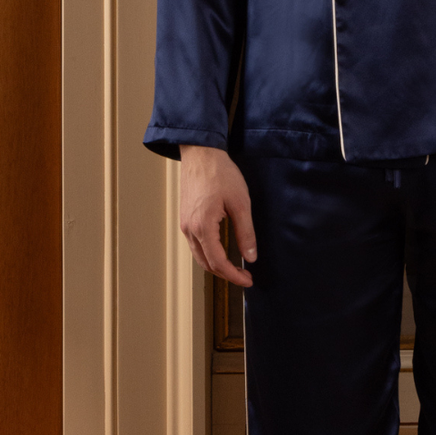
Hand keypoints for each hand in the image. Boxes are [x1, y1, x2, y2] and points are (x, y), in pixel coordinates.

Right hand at [178, 145, 255, 285]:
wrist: (201, 154)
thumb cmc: (220, 174)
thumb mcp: (240, 203)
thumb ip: (245, 232)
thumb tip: (250, 257)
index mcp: (203, 227)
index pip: (218, 262)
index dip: (233, 275)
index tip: (247, 280)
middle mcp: (190, 229)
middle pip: (206, 263)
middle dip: (225, 274)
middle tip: (245, 277)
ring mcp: (185, 224)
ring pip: (199, 256)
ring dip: (216, 266)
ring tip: (235, 268)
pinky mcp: (185, 219)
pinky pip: (195, 245)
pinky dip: (208, 254)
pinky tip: (221, 252)